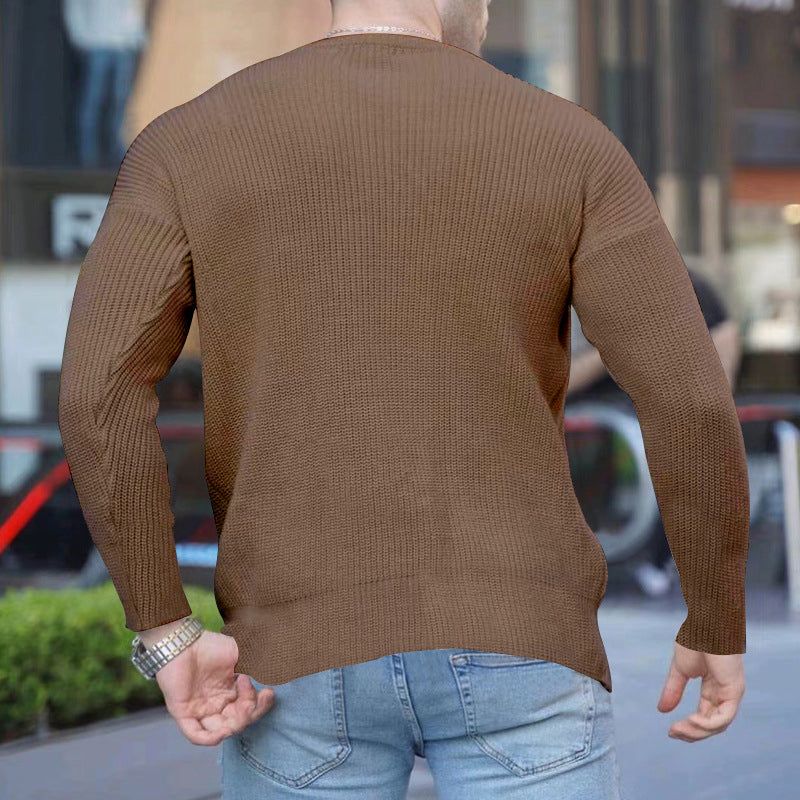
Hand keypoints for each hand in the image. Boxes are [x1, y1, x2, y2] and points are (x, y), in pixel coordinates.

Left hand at [153, 629, 274, 745]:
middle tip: (253, 691)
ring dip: (235, 726)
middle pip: (238, 722)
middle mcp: (217, 705)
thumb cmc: (211, 646)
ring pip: (220, 731)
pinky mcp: (183, 713)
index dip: (261, 705)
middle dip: (250, 712)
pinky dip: (208, 739)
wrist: (184, 641)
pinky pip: (195, 734)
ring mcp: (200, 710)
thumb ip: (258, 664)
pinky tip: (222, 733)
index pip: (249, 709)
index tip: (268, 690)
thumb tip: (278, 674)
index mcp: (231, 692)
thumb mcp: (240, 654)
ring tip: (244, 707)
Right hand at [657, 641, 744, 741]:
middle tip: (673, 733)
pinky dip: (708, 724)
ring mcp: (731, 693)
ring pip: (718, 725)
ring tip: (679, 729)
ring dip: (698, 731)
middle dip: (692, 733)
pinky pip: (724, 717)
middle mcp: (725, 694)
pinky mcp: (734, 690)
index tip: (670, 731)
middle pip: (713, 725)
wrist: (704, 624)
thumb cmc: (695, 640)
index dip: (689, 727)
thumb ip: (674, 689)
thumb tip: (661, 710)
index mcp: (714, 689)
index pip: (706, 716)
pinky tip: (691, 720)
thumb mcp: (680, 670)